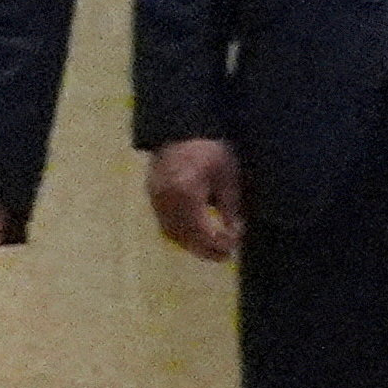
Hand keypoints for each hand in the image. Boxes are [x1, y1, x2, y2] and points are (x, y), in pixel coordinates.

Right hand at [144, 138, 245, 263]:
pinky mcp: (152, 197)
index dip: (218, 242)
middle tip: (225, 256)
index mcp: (186, 193)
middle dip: (205, 249)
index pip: (201, 229)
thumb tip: (235, 232)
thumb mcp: (227, 177)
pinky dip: (180, 235)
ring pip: (172, 233)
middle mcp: (166, 200)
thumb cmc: (210, 150)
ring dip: (192, 245)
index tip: (235, 244)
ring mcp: (156, 199)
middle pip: (184, 235)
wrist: (181, 131)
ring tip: (212, 250)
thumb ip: (229, 207)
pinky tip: (195, 236)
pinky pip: (165, 224)